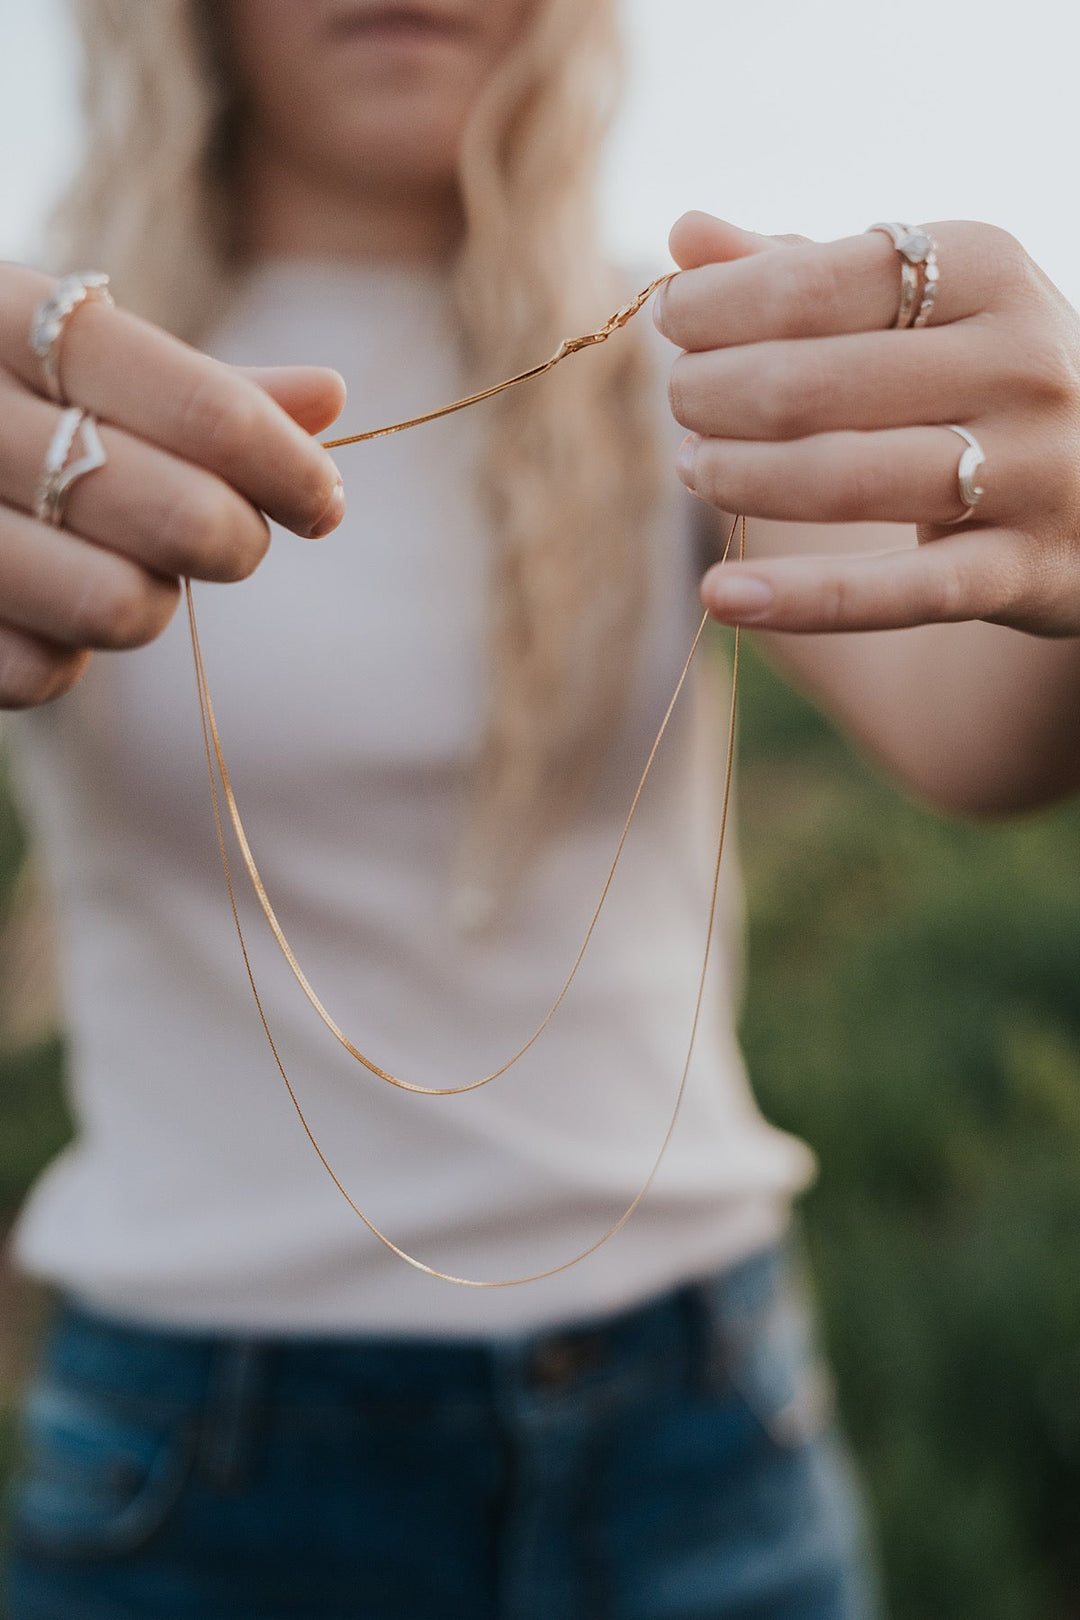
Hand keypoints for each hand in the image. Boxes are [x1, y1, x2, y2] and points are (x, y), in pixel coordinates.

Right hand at [0, 264, 346, 707]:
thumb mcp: (58, 353)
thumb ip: (197, 386)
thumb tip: (333, 397)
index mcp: (11, 316)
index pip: (208, 410)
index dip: (291, 470)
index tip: (323, 504)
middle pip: (186, 519)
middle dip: (232, 540)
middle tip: (229, 537)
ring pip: (123, 609)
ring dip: (145, 600)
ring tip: (116, 563)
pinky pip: (40, 674)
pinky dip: (58, 654)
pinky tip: (34, 605)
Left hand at [653, 213, 1079, 635]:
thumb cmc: (979, 374)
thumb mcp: (917, 304)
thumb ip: (802, 268)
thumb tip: (685, 232)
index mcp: (990, 271)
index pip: (822, 278)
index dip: (721, 304)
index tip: (674, 320)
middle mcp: (1020, 363)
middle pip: (814, 384)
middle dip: (715, 393)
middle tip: (684, 402)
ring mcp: (1028, 471)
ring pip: (842, 479)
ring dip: (738, 477)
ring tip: (695, 467)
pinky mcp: (1020, 569)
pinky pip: (894, 591)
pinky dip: (799, 598)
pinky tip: (722, 595)